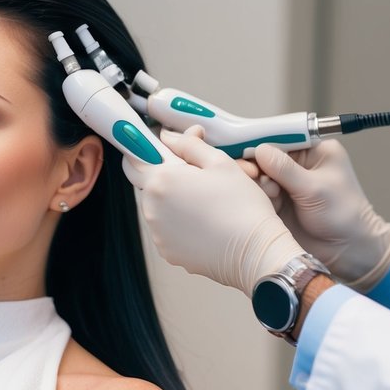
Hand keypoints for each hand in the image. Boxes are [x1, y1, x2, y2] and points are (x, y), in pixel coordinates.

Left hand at [121, 127, 305, 294]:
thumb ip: (188, 144)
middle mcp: (152, 209)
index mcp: (160, 181)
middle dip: (167, 177)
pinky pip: (167, 230)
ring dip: (175, 201)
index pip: (134, 158)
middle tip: (198, 178)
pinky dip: (181, 224)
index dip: (147, 151)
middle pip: (149, 184)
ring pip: (159, 208)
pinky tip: (206, 222)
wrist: (256, 251)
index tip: (162, 151)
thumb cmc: (241, 206)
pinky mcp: (168, 252)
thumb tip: (169, 136)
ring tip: (207, 203)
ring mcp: (158, 234)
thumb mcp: (219, 162)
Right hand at [252, 140, 389, 287]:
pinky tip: (265, 204)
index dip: (262, 141)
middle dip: (257, 163)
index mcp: (314, 150)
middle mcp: (298, 164)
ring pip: (259, 175)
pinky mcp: (278, 202)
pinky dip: (257, 196)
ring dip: (258, 182)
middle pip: (265, 155)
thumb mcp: (315, 188)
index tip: (247, 148)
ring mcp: (287, 184)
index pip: (282, 136)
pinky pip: (259, 193)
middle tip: (254, 174)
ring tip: (270, 193)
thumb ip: (285, 169)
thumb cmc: (345, 216)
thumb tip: (260, 150)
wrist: (348, 250)